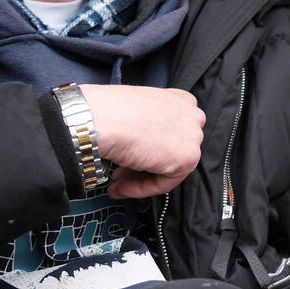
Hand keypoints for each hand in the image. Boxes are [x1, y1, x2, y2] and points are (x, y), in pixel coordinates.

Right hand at [79, 84, 204, 198]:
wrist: (98, 119)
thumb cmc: (105, 110)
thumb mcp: (134, 111)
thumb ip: (147, 126)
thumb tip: (141, 145)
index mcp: (180, 100)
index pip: (171, 132)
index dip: (148, 149)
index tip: (132, 157)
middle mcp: (191, 115)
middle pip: (170, 151)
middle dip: (144, 165)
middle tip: (121, 174)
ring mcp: (192, 136)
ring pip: (169, 168)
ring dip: (139, 179)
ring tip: (117, 183)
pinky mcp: (187, 157)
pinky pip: (164, 183)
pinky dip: (142, 188)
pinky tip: (122, 186)